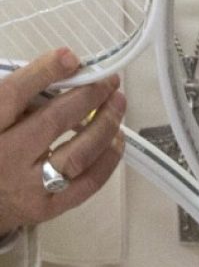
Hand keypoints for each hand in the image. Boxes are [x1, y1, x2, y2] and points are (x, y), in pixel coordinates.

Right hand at [0, 49, 125, 234]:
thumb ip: (18, 97)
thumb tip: (65, 70)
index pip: (13, 96)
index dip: (44, 72)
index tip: (71, 57)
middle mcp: (3, 160)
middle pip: (53, 122)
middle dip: (88, 95)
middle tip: (109, 80)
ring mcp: (25, 189)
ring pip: (77, 155)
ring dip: (105, 125)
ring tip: (118, 103)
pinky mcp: (44, 210)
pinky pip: (87, 185)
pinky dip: (108, 159)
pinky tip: (117, 138)